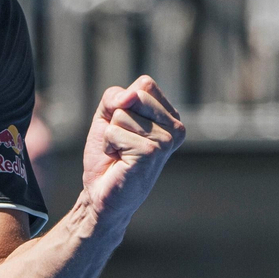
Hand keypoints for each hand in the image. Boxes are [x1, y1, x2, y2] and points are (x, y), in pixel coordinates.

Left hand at [81, 76, 184, 223]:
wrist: (102, 193)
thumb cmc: (108, 155)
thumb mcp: (108, 115)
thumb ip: (116, 96)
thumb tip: (129, 96)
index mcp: (171, 117)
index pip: (145, 84)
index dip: (123, 102)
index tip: (125, 127)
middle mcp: (176, 128)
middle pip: (134, 96)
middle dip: (117, 117)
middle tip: (122, 142)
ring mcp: (167, 140)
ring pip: (122, 114)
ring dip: (112, 134)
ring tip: (121, 153)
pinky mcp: (152, 152)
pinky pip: (114, 131)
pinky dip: (109, 145)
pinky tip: (120, 161)